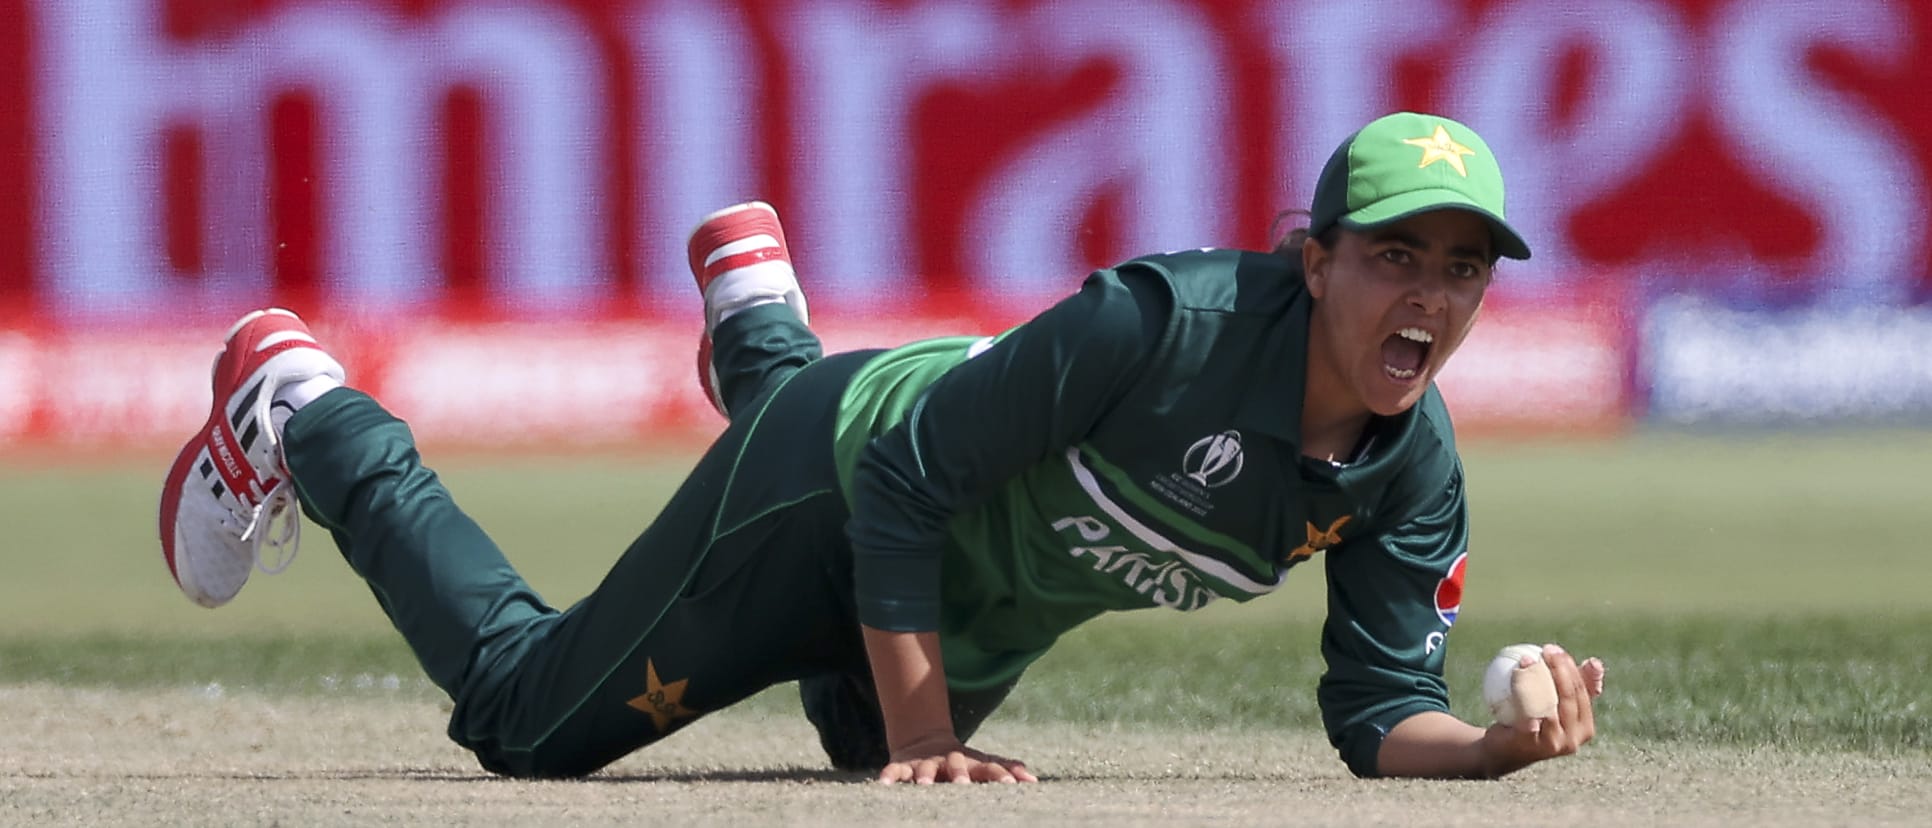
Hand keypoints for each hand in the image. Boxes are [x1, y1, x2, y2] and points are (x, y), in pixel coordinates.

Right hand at [878, 733, 1038, 784]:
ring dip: (924, 775)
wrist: (925, 741)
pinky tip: (884, 784)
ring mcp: (926, 763)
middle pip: (956, 764)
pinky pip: (895, 770)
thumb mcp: (982, 764)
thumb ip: (1006, 769)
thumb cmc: (962, 762)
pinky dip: (889, 776)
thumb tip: (1033, 780)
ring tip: (923, 785)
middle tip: (962, 784)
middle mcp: (948, 761)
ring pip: (924, 768)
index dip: (1000, 774)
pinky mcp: (904, 765)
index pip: (988, 767)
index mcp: (970, 763)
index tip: (1012, 785)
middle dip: (959, 773)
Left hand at [1481, 644, 1605, 775]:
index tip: (1554, 649)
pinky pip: (1526, 711)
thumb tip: (1595, 662)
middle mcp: (1574, 738)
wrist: (1504, 750)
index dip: (1570, 667)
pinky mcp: (1532, 744)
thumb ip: (1575, 685)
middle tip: (1545, 650)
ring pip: (1548, 701)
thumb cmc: (1533, 722)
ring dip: (1537, 676)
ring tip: (1526, 659)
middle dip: (1559, 668)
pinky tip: (1516, 675)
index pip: (1582, 691)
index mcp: (1585, 727)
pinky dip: (1521, 692)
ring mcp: (1554, 743)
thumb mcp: (1556, 703)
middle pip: (1569, 695)